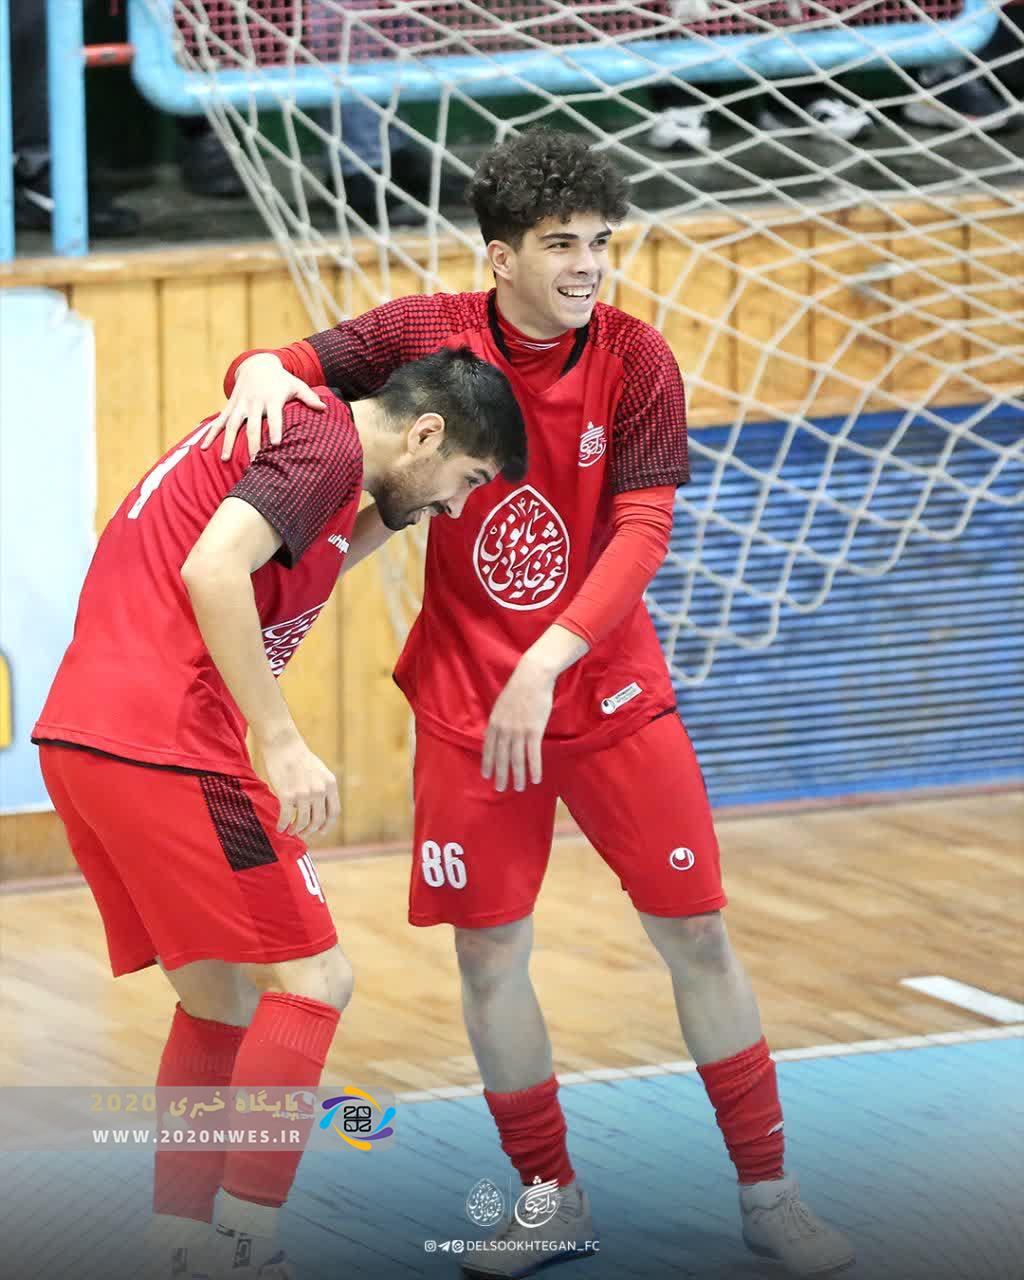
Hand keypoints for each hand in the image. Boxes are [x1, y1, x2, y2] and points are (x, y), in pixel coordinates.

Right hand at [201, 353, 324, 460]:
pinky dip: (210, 434)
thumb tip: (324, 409)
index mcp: (272, 399)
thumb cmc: (281, 380)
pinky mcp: (230, 407)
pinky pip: (219, 422)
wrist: (257, 364)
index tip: (277, 444)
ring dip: (228, 442)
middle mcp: (254, 403)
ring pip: (233, 425)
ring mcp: (240, 405)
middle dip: (253, 444)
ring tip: (225, 459)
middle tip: (255, 462)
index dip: (276, 429)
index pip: (275, 417)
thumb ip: (309, 398)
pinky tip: (204, 448)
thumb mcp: (296, 385)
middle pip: (253, 426)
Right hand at [259, 729, 340, 837]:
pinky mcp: (287, 795)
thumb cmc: (299, 757)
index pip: (334, 813)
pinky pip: (286, 817)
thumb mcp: (319, 771)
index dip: (327, 826)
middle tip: (302, 834)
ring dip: (296, 830)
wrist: (283, 745)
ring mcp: (304, 794)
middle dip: (310, 831)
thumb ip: (322, 788)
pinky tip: (280, 828)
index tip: (320, 832)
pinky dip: (283, 825)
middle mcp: (319, 791)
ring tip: (290, 831)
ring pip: (302, 822)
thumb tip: (319, 808)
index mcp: (330, 785)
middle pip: (318, 820)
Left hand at [482, 657, 554, 791]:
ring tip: (519, 788)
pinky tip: (536, 778)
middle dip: (501, 775)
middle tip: (500, 789)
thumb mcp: (501, 704)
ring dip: (518, 776)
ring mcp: (518, 732)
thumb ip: (500, 720)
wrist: (532, 677)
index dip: (488, 763)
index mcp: (494, 723)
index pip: (488, 748)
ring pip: (517, 760)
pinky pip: (533, 755)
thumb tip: (499, 732)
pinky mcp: (533, 731)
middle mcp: (504, 730)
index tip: (487, 775)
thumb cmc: (519, 688)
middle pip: (501, 758)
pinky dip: (534, 768)